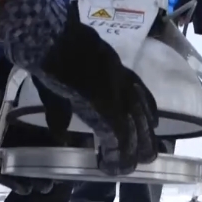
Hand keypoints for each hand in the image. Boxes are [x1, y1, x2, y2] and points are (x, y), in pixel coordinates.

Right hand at [0, 0, 158, 174]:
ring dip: (134, 147)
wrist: (48, 37)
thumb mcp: (62, 80)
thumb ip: (62, 110)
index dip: (148, 110)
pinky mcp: (102, 103)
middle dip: (145, 136)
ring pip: (132, 125)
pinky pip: (115, 131)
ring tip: (134, 164)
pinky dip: (115, 150)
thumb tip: (61, 135)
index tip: (153, 124)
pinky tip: (113, 163)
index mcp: (115, 69)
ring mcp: (114, 91)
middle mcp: (120, 81)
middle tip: (148, 154)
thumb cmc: (51, 54)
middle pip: (141, 113)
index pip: (141, 92)